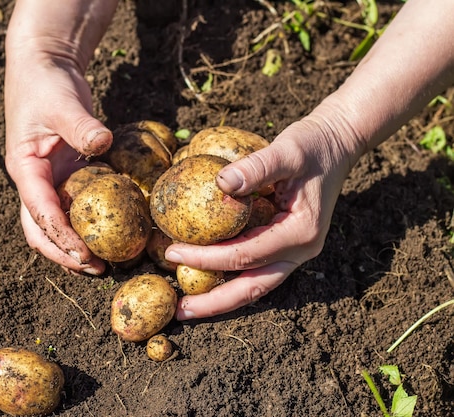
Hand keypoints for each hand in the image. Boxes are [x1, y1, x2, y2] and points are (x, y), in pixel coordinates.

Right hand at [4, 46, 111, 274]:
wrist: (44, 67)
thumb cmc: (47, 83)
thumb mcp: (62, 102)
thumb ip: (80, 124)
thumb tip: (102, 143)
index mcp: (25, 168)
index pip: (40, 210)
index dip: (61, 236)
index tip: (86, 254)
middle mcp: (33, 181)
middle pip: (40, 230)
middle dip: (64, 254)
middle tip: (97, 269)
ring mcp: (48, 181)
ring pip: (53, 225)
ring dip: (72, 247)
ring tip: (102, 264)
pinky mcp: (64, 176)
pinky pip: (71, 208)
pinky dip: (84, 226)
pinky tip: (107, 236)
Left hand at [165, 116, 357, 319]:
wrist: (337, 144)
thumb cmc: (313, 145)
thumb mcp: (287, 150)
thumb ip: (257, 167)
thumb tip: (220, 182)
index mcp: (301, 232)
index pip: (245, 255)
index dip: (207, 257)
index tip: (173, 252)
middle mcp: (300, 250)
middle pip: (253, 288)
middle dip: (215, 303)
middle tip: (180, 312)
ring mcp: (295, 251)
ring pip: (255, 285)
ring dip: (222, 297)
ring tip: (188, 306)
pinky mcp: (285, 245)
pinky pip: (256, 268)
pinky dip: (231, 277)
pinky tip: (206, 277)